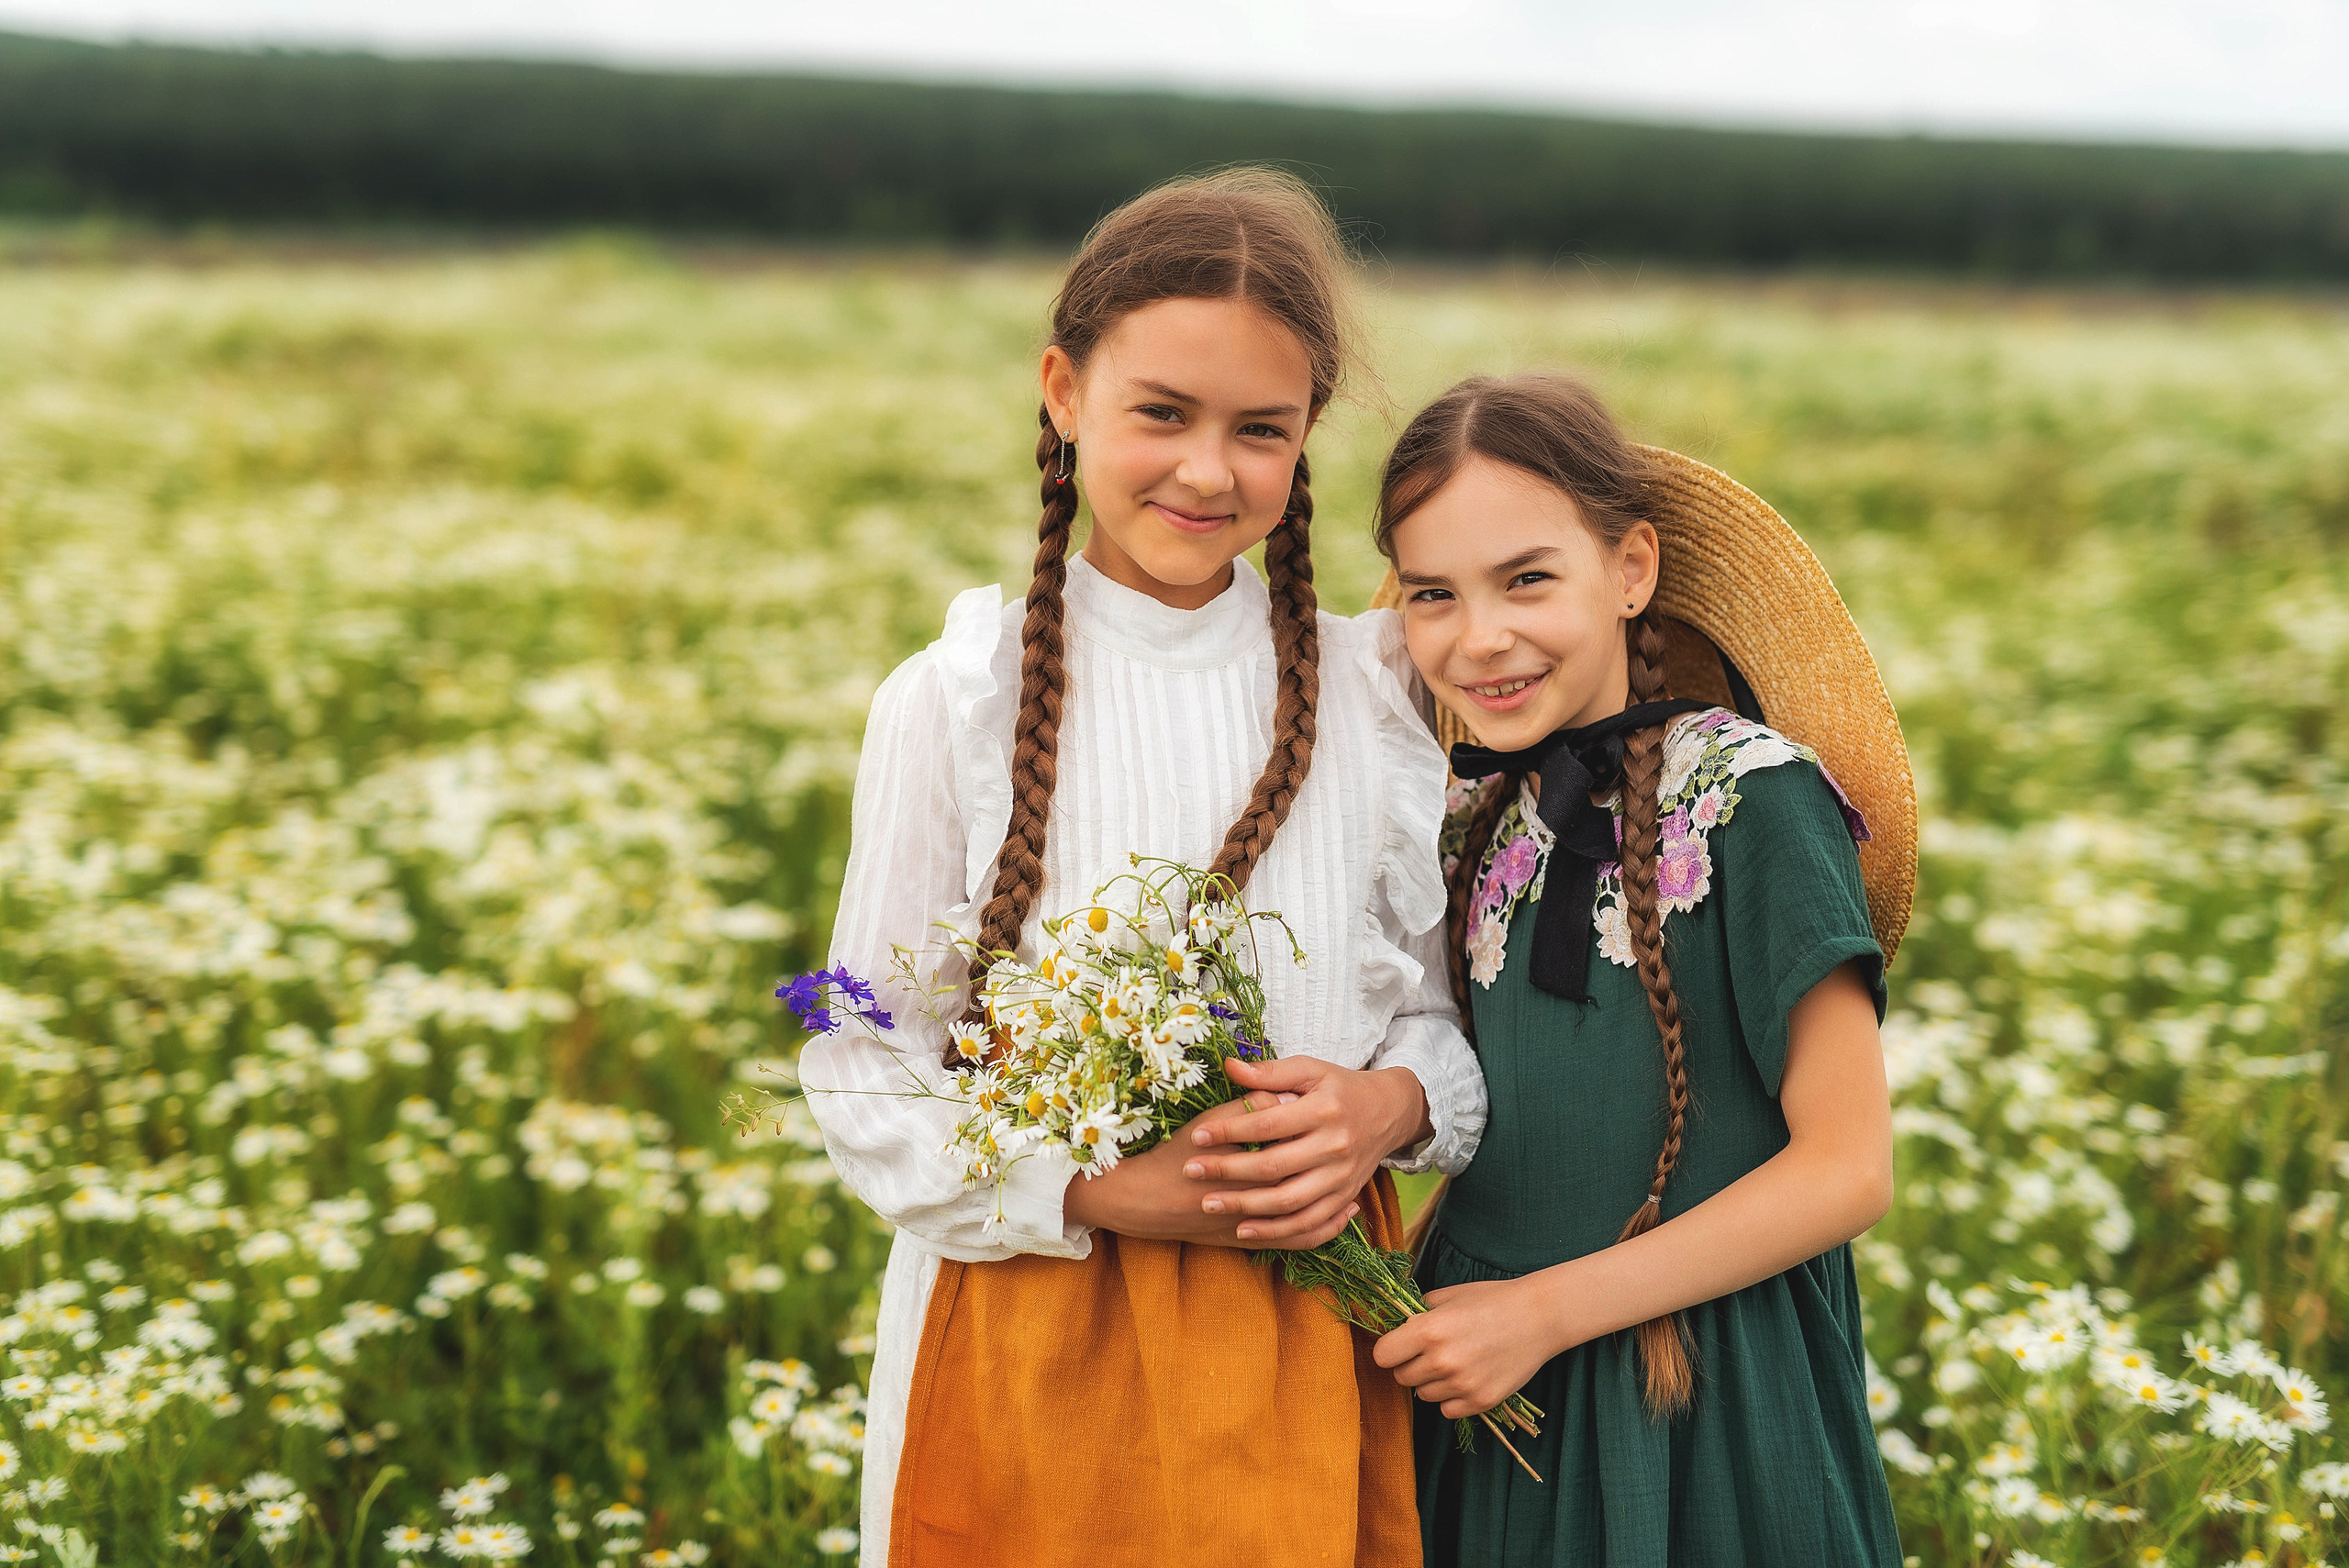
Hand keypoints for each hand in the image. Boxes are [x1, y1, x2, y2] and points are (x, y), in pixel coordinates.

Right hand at [1062, 1102, 1356, 1247]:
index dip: (1316, 1125)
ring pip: (1309, 1214)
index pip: (1295, 1143)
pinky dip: (1323, 1230)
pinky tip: (1340, 1216)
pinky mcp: (1251, 1242)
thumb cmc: (1174, 1156)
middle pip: (1307, 1179)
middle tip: (1353, 1141)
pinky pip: (1297, 1240)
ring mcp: (1256, 1224)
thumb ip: (1250, 1105)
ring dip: (1335, 1200)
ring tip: (1357, 1185)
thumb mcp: (1211, 1123)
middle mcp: (1258, 1197)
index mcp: (1251, 1161)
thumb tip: (1288, 1097)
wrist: (1142, 1200)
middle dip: (1329, 1162)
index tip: (1333, 1108)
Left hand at [1180, 1057, 1429, 1247]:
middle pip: (1274, 1166)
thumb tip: (1229, 1066)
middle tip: (1191, 1171)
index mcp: (1325, 1110)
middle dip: (1228, 1171)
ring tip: (1209, 1203)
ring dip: (1246, 1207)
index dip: (1230, 1131)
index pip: (1268, 1124)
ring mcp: (1342, 1177)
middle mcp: (1336, 1146)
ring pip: (1289, 1201)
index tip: (1197, 1137)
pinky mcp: (1345, 1198)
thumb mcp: (1310, 1069)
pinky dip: (1277, 1231)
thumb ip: (1271, 1072)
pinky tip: (1244, 1228)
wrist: (1387, 1113)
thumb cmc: (1339, 1087)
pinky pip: (1309, 1224)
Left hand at [1371, 1276, 1557, 1418]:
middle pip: (1401, 1377)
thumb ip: (1418, 1313)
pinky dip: (1452, 1398)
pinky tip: (1467, 1377)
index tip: (1400, 1346)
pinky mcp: (1481, 1401)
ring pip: (1424, 1395)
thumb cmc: (1492, 1300)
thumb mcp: (1449, 1296)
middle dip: (1411, 1365)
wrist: (1539, 1317)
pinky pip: (1447, 1410)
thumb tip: (1397, 1327)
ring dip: (1432, 1382)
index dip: (1390, 1350)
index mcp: (1429, 1330)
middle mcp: (1442, 1360)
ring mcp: (1462, 1384)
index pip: (1382, 1356)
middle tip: (1431, 1352)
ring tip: (1456, 1361)